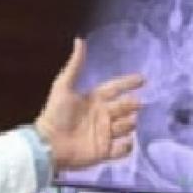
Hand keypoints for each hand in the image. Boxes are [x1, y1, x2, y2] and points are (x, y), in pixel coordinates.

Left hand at [34, 38, 143, 171]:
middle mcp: (102, 115)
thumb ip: (75, 65)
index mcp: (94, 99)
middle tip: (136, 103)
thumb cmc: (56, 115)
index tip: (143, 79)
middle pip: (124, 107)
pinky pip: (122, 150)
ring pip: (126, 126)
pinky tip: (126, 141)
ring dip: (129, 123)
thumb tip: (79, 40)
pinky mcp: (104, 151)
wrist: (49, 144)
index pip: (115, 88)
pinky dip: (127, 147)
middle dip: (132, 104)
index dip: (128, 83)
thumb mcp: (63, 87)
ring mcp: (104, 134)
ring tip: (128, 121)